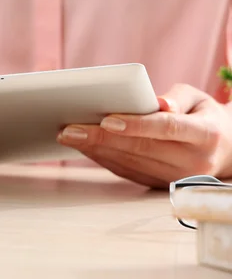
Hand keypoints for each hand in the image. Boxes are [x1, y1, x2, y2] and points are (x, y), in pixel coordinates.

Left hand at [56, 83, 231, 187]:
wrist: (222, 152)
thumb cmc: (203, 116)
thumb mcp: (198, 98)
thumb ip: (177, 98)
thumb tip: (158, 103)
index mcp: (206, 135)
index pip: (167, 129)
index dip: (137, 125)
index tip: (107, 120)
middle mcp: (192, 161)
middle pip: (140, 148)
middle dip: (100, 138)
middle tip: (69, 129)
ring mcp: (175, 178)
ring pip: (129, 163)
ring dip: (94, 150)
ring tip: (68, 136)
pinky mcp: (158, 184)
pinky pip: (126, 171)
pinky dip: (101, 158)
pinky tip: (82, 147)